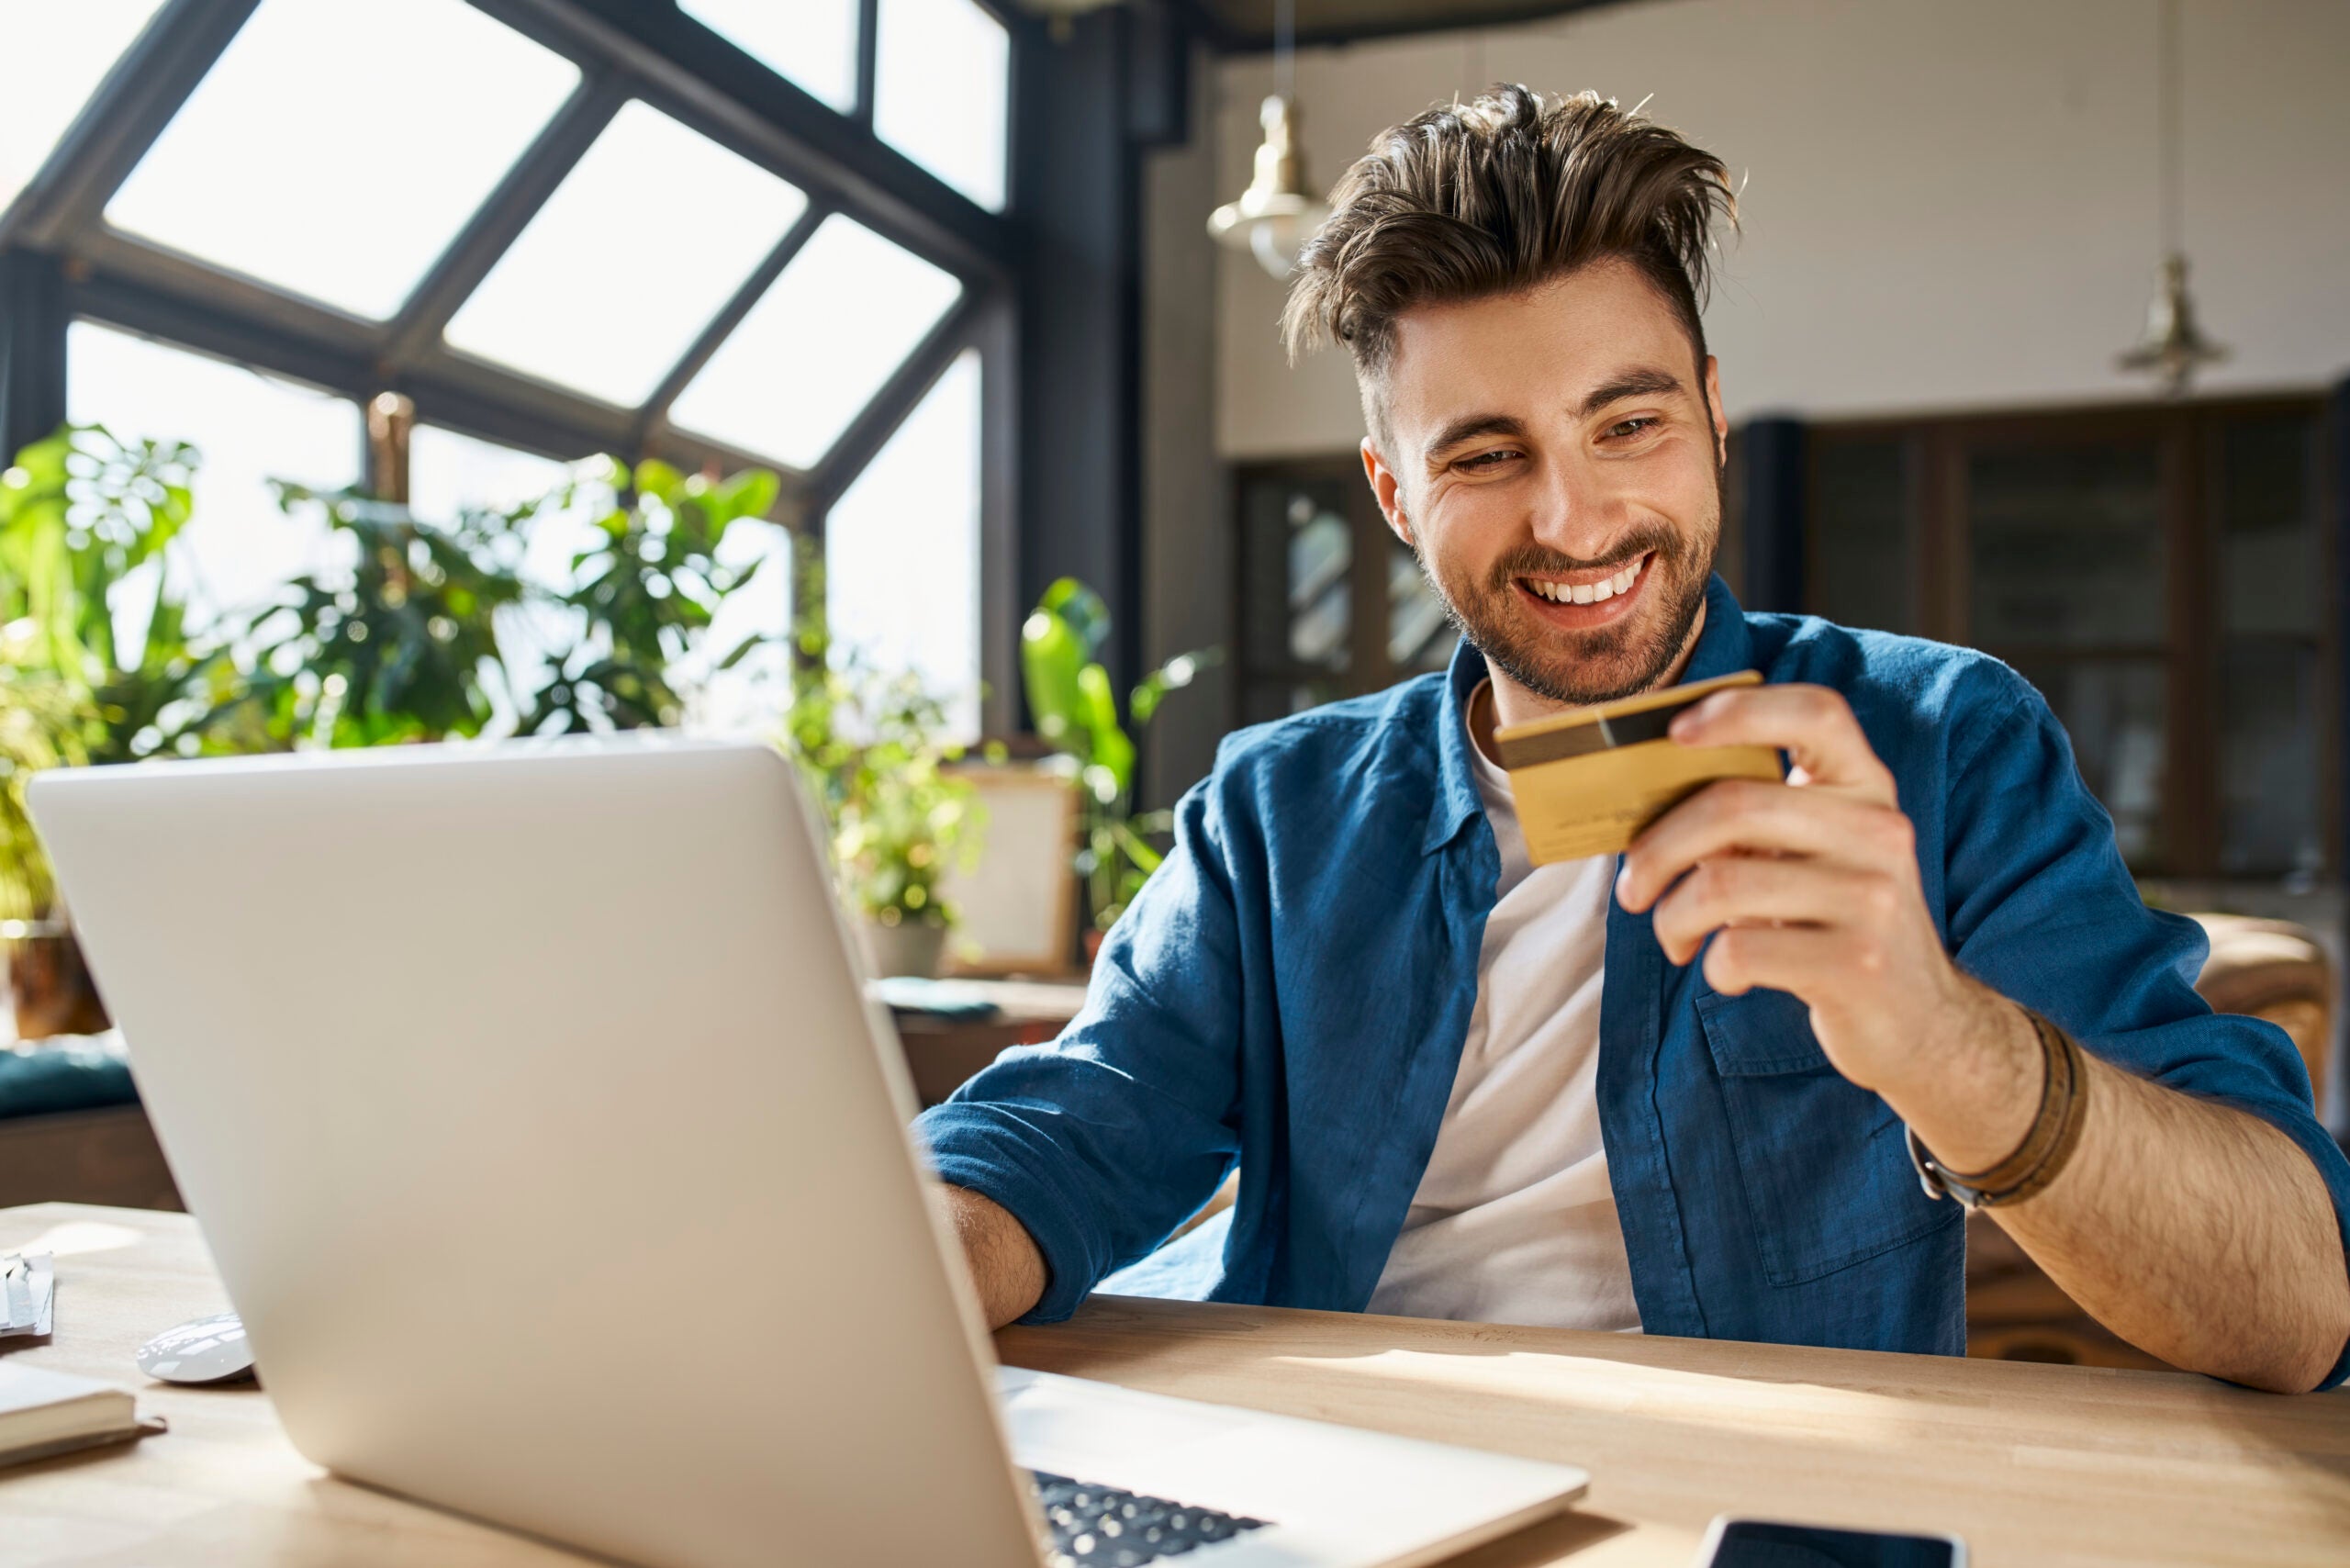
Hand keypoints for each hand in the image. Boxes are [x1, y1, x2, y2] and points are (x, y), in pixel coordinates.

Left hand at [1613, 684, 2027, 1117]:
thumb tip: (1652, 801)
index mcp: (1867, 788)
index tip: (1675, 733)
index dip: (1740, 709)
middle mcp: (1879, 831)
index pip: (1817, 712)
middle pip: (1734, 804)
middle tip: (1633, 887)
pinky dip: (1711, 966)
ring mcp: (1873, 897)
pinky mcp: (1857, 964)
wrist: (1922, 1022)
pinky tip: (1726, 973)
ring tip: (1675, 937)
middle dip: (1657, 849)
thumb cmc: (1837, 926)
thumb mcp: (1817, 857)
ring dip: (1672, 917)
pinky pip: (1739, 950)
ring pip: (1722, 883)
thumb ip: (1759, 820)